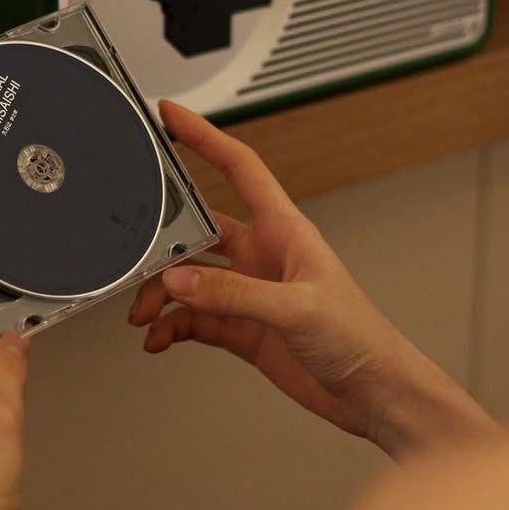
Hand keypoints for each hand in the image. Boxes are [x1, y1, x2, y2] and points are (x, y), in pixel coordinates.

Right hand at [130, 101, 493, 459]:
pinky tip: (158, 337)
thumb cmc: (360, 337)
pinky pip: (192, 318)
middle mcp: (261, 255)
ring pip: (188, 279)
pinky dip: (170, 327)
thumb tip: (178, 280)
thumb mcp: (296, 307)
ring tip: (143, 313)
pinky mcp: (242, 328)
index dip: (205, 137)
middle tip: (135, 257)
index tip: (172, 116)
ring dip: (160, 294)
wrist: (373, 392)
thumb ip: (232, 293)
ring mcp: (248, 292)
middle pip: (196, 230)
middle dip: (161, 243)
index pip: (239, 167)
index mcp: (283, 230)